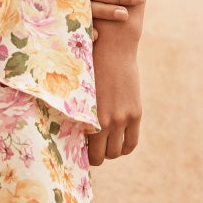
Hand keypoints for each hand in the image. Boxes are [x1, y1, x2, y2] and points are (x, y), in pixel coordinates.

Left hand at [87, 25, 140, 164]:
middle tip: (90, 148)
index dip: (80, 153)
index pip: (84, 150)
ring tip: (104, 144)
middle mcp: (105, 121)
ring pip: (116, 152)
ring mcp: (122, 118)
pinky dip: (124, 147)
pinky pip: (131, 142)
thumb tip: (67, 129)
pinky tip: (117, 142)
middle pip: (100, 156)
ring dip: (110, 151)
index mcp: (87, 116)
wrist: (114, 46)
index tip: (78, 148)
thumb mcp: (78, 89)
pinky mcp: (135, 113)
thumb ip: (77, 111)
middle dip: (95, 155)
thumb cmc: (90, 64)